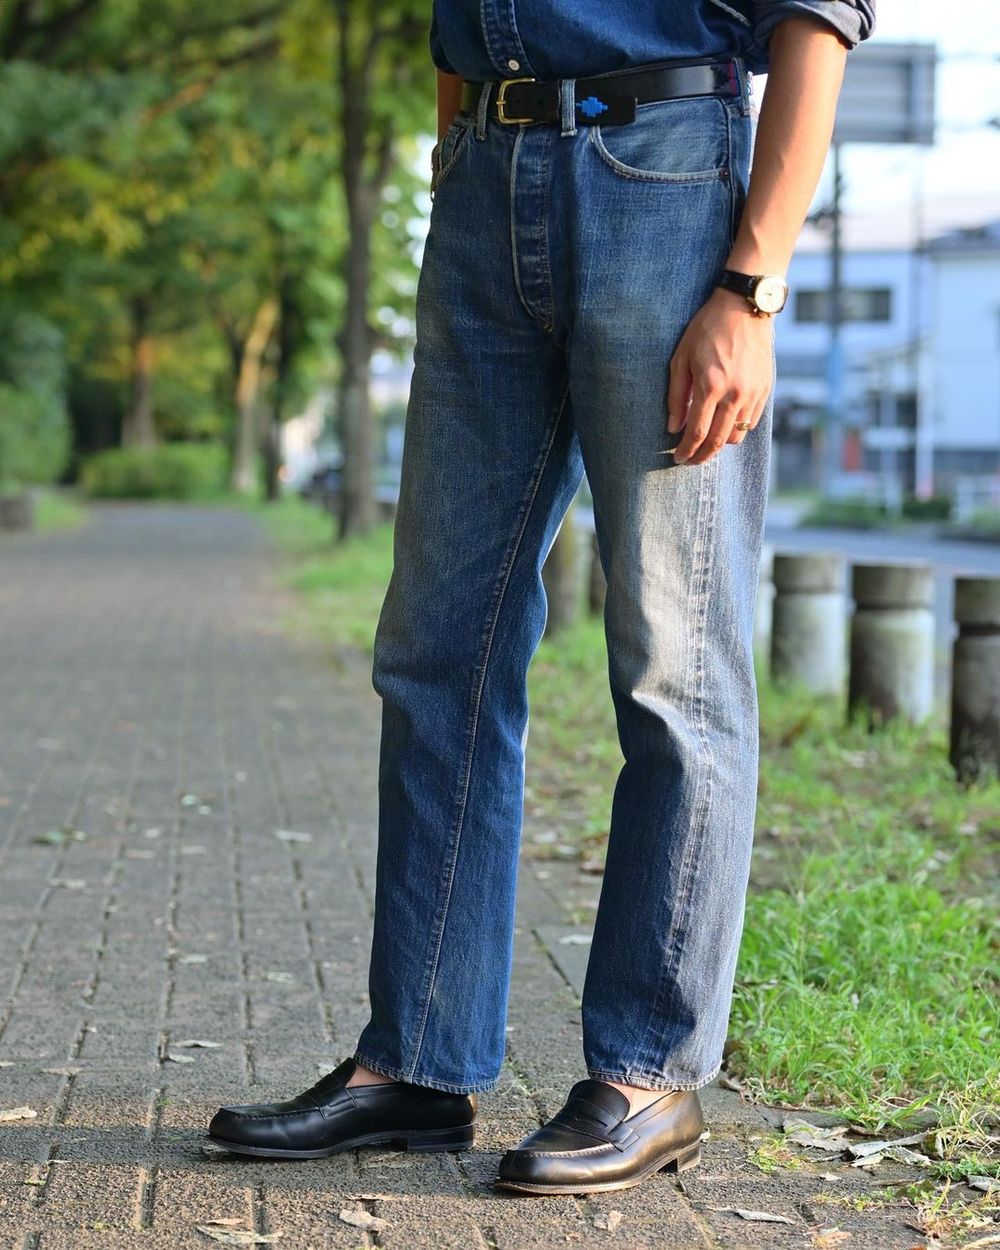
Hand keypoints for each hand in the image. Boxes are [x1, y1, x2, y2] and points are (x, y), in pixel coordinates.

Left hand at [666, 287, 774, 464]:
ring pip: (737, 435)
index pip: (697, 432)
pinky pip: (751, 421)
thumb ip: (676, 396)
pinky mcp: (765, 389)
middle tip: (691, 461)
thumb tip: (674, 427)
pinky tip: (725, 424)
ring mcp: (753, 393)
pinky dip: (737, 429)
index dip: (686, 450)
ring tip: (707, 442)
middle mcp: (735, 394)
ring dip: (720, 444)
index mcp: (711, 386)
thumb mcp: (681, 359)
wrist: (744, 307)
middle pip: (718, 441)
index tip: (678, 458)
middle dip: (702, 456)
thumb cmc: (707, 329)